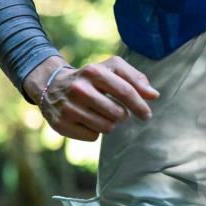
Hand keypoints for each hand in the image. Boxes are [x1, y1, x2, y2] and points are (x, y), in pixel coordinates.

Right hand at [26, 56, 159, 140]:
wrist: (51, 86)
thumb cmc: (89, 78)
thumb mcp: (110, 69)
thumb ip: (135, 78)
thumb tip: (154, 95)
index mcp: (93, 71)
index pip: (125, 91)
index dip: (140, 105)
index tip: (146, 115)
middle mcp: (78, 89)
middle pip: (118, 113)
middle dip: (122, 115)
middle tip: (116, 112)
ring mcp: (68, 108)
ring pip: (106, 127)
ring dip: (109, 124)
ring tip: (100, 115)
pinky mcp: (61, 124)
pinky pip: (92, 136)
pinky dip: (94, 131)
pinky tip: (86, 121)